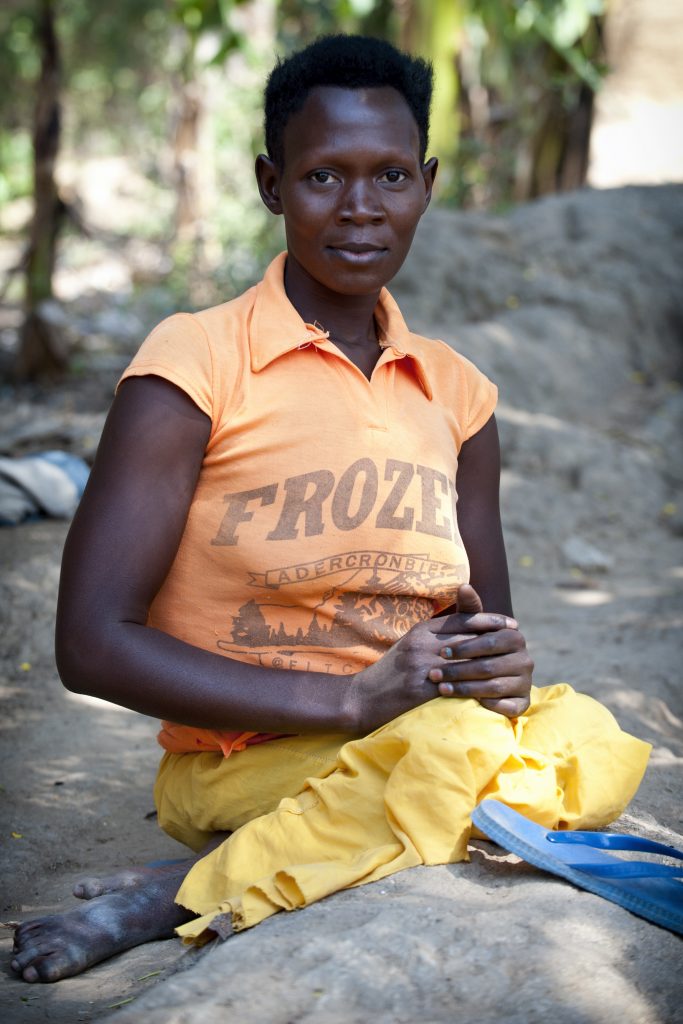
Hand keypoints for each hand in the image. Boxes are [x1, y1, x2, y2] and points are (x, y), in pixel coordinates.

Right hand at [347, 587, 521, 732]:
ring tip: (513, 667)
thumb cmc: (389, 673)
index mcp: (421, 630)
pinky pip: (455, 686)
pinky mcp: (419, 688)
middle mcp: (422, 643)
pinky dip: (475, 688)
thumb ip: (434, 636)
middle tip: (521, 642)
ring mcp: (420, 665)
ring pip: (466, 660)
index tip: (511, 624)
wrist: (362, 697)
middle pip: (468, 636)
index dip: (490, 620)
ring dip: (491, 664)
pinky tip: (493, 692)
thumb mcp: (409, 646)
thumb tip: (464, 631)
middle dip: (497, 639)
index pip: (462, 619)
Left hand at [427, 584, 532, 718]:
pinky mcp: (523, 703)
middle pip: (490, 666)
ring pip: (494, 687)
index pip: (491, 641)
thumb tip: (463, 586)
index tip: (441, 652)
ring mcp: (526, 682)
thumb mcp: (470, 628)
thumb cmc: (473, 649)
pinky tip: (467, 704)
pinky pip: (506, 707)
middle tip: (434, 673)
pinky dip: (487, 705)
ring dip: (465, 688)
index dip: (466, 647)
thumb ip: (468, 609)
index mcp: (515, 638)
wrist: (485, 678)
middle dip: (459, 669)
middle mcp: (526, 660)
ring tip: (441, 688)